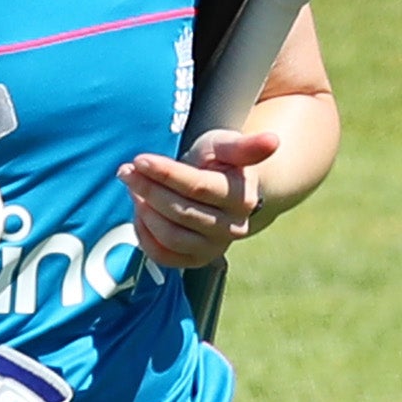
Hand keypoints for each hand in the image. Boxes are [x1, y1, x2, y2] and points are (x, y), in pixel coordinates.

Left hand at [119, 130, 279, 272]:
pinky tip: (140, 212)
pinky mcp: (195, 261)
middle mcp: (233, 228)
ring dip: (144, 211)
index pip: (198, 187)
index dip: (166, 173)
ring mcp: (214, 248)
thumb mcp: (226, 145)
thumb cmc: (218, 161)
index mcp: (242, 197)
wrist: (218, 189)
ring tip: (133, 188)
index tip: (140, 159)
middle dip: (149, 189)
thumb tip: (274, 140)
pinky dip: (145, 235)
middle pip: (181, 212)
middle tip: (128, 170)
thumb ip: (244, 146)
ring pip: (170, 236)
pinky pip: (163, 256)